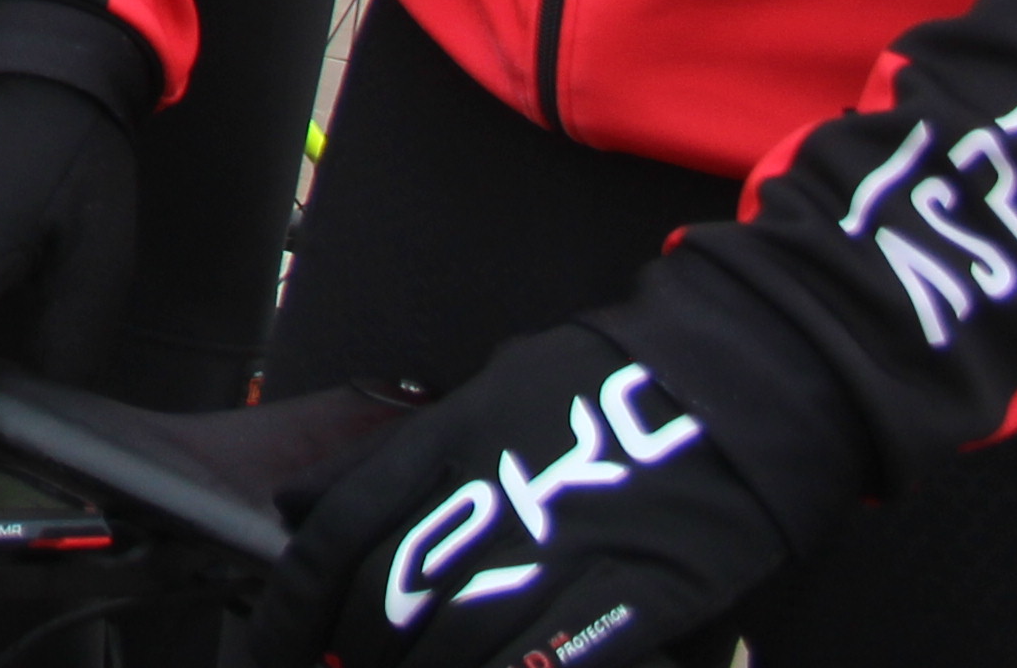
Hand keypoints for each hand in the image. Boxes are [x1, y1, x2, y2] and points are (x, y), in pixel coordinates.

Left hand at [242, 322, 788, 667]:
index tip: (277, 648)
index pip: (339, 532)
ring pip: (458, 641)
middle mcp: (489, 490)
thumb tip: (300, 506)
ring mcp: (560, 542)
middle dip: (363, 656)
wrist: (738, 378)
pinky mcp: (633, 589)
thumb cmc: (609, 393)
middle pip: (390, 598)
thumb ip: (392, 459)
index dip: (295, 603)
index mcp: (449, 439)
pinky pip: (545, 659)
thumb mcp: (487, 398)